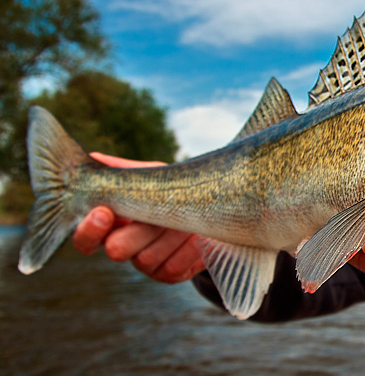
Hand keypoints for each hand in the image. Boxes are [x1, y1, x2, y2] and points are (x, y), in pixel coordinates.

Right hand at [72, 152, 205, 283]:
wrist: (210, 209)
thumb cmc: (173, 190)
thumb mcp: (150, 176)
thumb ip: (121, 171)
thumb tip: (94, 158)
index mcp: (111, 224)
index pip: (85, 238)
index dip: (90, 229)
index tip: (104, 212)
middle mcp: (124, 247)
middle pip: (116, 249)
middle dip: (139, 230)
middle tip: (157, 213)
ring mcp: (145, 264)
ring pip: (146, 258)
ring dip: (169, 233)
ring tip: (185, 216)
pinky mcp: (168, 274)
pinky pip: (172, 267)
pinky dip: (187, 248)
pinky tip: (196, 235)